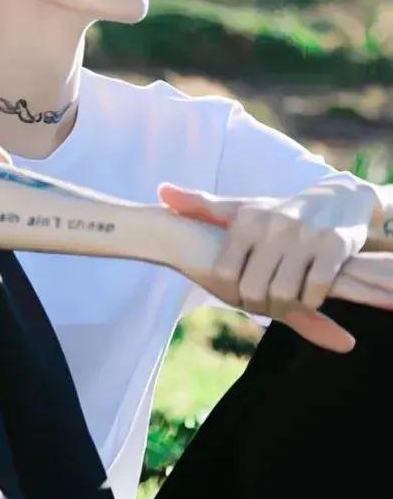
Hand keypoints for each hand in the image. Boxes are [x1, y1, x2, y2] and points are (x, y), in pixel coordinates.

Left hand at [159, 181, 376, 351]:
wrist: (339, 198)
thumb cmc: (277, 212)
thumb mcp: (240, 208)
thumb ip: (200, 205)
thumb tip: (161, 192)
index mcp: (245, 220)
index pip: (223, 274)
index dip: (229, 293)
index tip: (239, 294)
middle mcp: (273, 226)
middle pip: (253, 290)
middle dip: (257, 305)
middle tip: (264, 305)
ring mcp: (306, 235)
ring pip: (284, 293)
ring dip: (284, 306)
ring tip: (284, 302)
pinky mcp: (335, 245)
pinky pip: (315, 288)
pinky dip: (311, 300)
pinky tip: (308, 295)